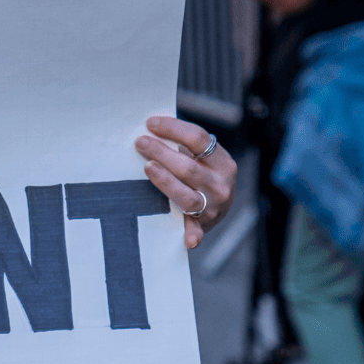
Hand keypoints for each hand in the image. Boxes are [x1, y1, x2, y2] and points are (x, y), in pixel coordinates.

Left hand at [136, 116, 236, 249]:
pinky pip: (197, 231)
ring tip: (147, 166)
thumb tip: (150, 126)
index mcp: (222, 162)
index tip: (150, 123)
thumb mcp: (201, 158)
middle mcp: (221, 185)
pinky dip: (193, 235)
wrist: (220, 207)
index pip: (198, 139)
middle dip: (162, 153)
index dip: (173, 129)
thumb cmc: (201, 174)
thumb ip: (183, 145)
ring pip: (187, 196)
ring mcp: (213, 207)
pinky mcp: (203, 226)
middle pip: (189, 167)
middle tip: (140, 142)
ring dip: (166, 181)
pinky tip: (189, 241)